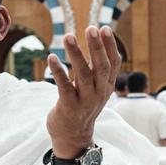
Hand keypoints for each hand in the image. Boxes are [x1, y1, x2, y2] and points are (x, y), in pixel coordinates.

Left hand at [44, 26, 121, 157]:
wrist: (73, 136)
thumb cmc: (82, 106)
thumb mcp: (95, 87)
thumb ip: (95, 68)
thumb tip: (95, 41)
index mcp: (107, 85)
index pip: (113, 63)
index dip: (110, 45)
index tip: (105, 28)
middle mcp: (99, 92)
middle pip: (100, 66)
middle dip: (97, 47)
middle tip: (91, 28)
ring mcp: (85, 100)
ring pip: (83, 74)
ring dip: (76, 54)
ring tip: (68, 36)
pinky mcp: (69, 106)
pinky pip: (64, 86)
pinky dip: (58, 71)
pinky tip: (52, 57)